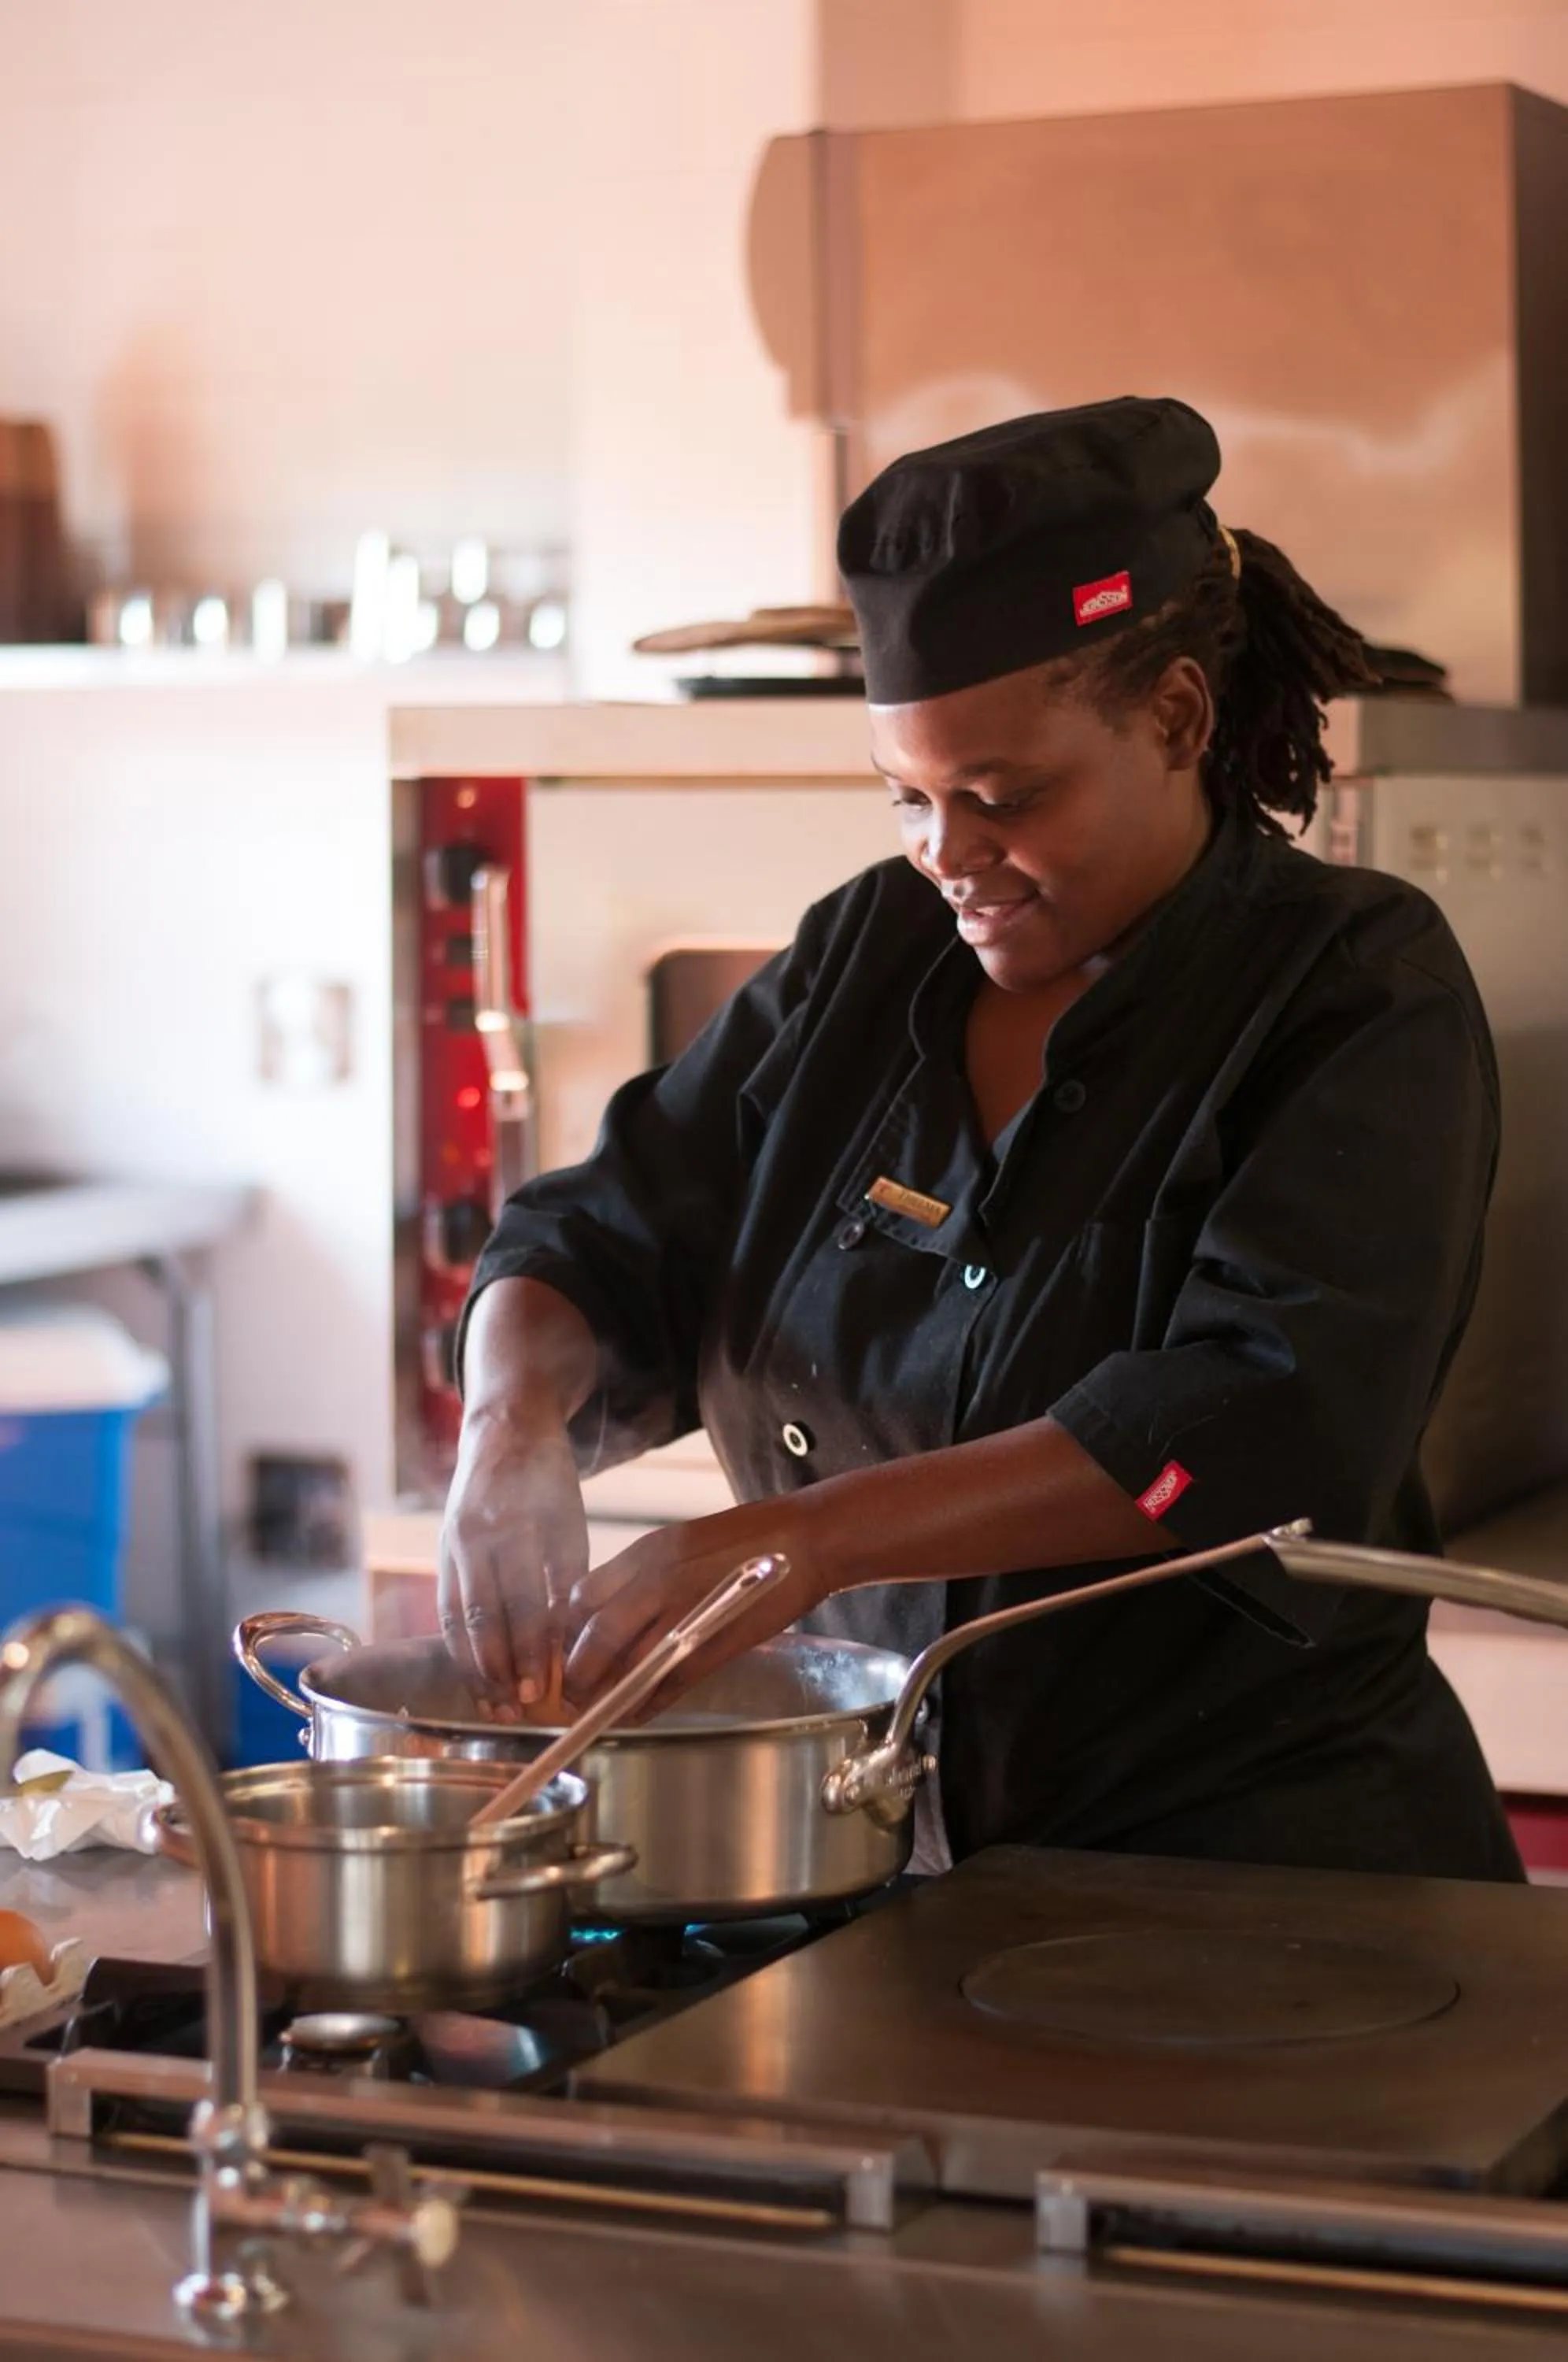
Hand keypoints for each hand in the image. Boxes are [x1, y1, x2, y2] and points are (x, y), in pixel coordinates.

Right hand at [438, 1407, 588, 1715]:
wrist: (504, 1430)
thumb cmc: (548, 1479)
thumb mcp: (569, 1522)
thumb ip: (565, 1580)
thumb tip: (562, 1644)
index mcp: (514, 1524)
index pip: (521, 1601)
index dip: (528, 1649)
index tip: (540, 1687)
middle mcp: (474, 1536)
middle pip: (481, 1617)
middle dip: (497, 1669)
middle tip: (513, 1710)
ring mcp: (451, 1543)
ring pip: (455, 1619)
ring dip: (471, 1667)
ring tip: (491, 1706)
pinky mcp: (441, 1551)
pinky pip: (444, 1607)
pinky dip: (456, 1646)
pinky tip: (472, 1674)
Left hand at [561, 1499, 828, 1716]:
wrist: (805, 1539)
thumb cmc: (747, 1538)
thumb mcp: (681, 1541)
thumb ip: (645, 1574)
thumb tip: (613, 1609)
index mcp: (646, 1552)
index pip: (582, 1595)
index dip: (567, 1630)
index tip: (563, 1649)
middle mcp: (656, 1581)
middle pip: (596, 1636)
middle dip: (577, 1671)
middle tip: (569, 1693)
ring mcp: (685, 1615)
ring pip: (627, 1666)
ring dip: (607, 1695)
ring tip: (595, 1710)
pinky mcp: (714, 1645)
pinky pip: (667, 1685)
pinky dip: (646, 1706)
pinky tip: (636, 1715)